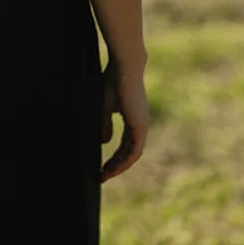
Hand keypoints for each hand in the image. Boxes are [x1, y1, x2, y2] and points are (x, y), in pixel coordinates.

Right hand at [100, 59, 148, 182]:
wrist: (125, 68)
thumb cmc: (113, 82)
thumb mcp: (105, 107)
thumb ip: (105, 124)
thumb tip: (105, 142)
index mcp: (134, 120)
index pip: (126, 145)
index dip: (114, 158)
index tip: (102, 168)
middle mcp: (141, 125)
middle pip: (129, 153)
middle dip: (115, 166)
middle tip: (102, 176)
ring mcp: (142, 127)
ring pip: (132, 155)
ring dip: (119, 167)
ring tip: (104, 175)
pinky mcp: (140, 126)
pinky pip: (134, 151)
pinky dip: (124, 161)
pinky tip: (112, 168)